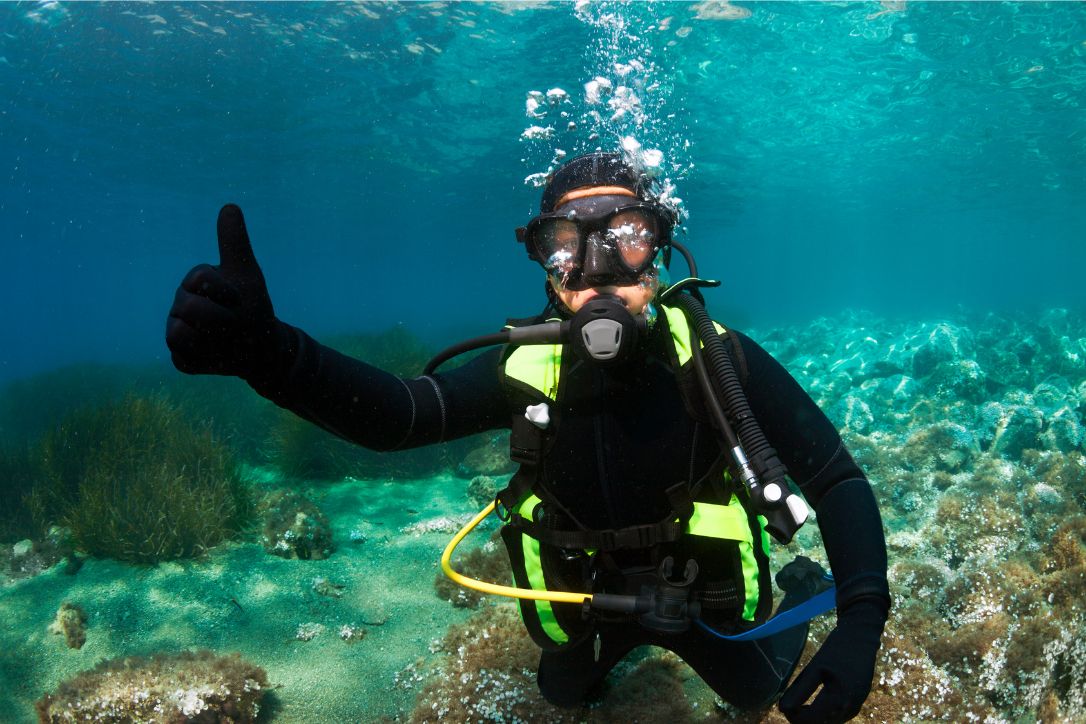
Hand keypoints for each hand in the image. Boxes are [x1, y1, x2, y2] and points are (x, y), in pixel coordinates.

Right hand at [166, 204, 279, 378]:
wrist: (259, 345)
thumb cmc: (250, 305)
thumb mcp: (246, 273)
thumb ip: (234, 242)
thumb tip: (229, 206)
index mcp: (195, 282)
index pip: (200, 279)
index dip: (225, 292)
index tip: (238, 297)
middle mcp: (179, 306)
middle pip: (189, 309)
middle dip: (222, 318)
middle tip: (236, 322)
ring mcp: (177, 332)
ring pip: (180, 335)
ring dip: (213, 340)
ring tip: (226, 339)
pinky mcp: (181, 359)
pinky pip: (186, 360)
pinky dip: (208, 361)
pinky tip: (219, 356)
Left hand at [778, 600, 884, 722]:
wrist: (861, 638)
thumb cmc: (835, 649)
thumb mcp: (815, 667)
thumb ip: (799, 689)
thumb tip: (782, 708)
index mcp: (837, 693)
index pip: (810, 717)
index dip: (792, 715)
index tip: (782, 707)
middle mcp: (849, 704)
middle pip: (818, 723)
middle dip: (801, 718)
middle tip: (787, 708)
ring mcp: (855, 706)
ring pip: (827, 723)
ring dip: (812, 718)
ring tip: (798, 706)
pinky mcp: (858, 705)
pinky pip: (837, 718)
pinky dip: (823, 715)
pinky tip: (812, 706)